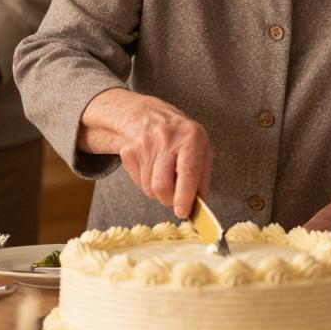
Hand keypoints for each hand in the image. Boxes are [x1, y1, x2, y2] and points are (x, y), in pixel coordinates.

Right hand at [80, 89, 211, 218]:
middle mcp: (167, 138)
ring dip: (159, 192)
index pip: (187, 172)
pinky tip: (153, 168)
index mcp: (191, 137)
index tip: (182, 212)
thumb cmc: (182, 139)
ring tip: (165, 175)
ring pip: (149, 188)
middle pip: (162, 186)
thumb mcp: (202, 151)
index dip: (184, 196)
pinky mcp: (128, 151)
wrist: (151, 117)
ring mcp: (144, 144)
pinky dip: (147, 183)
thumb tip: (199, 208)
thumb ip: (202, 180)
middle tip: (176, 198)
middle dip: (169, 200)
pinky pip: (138, 182)